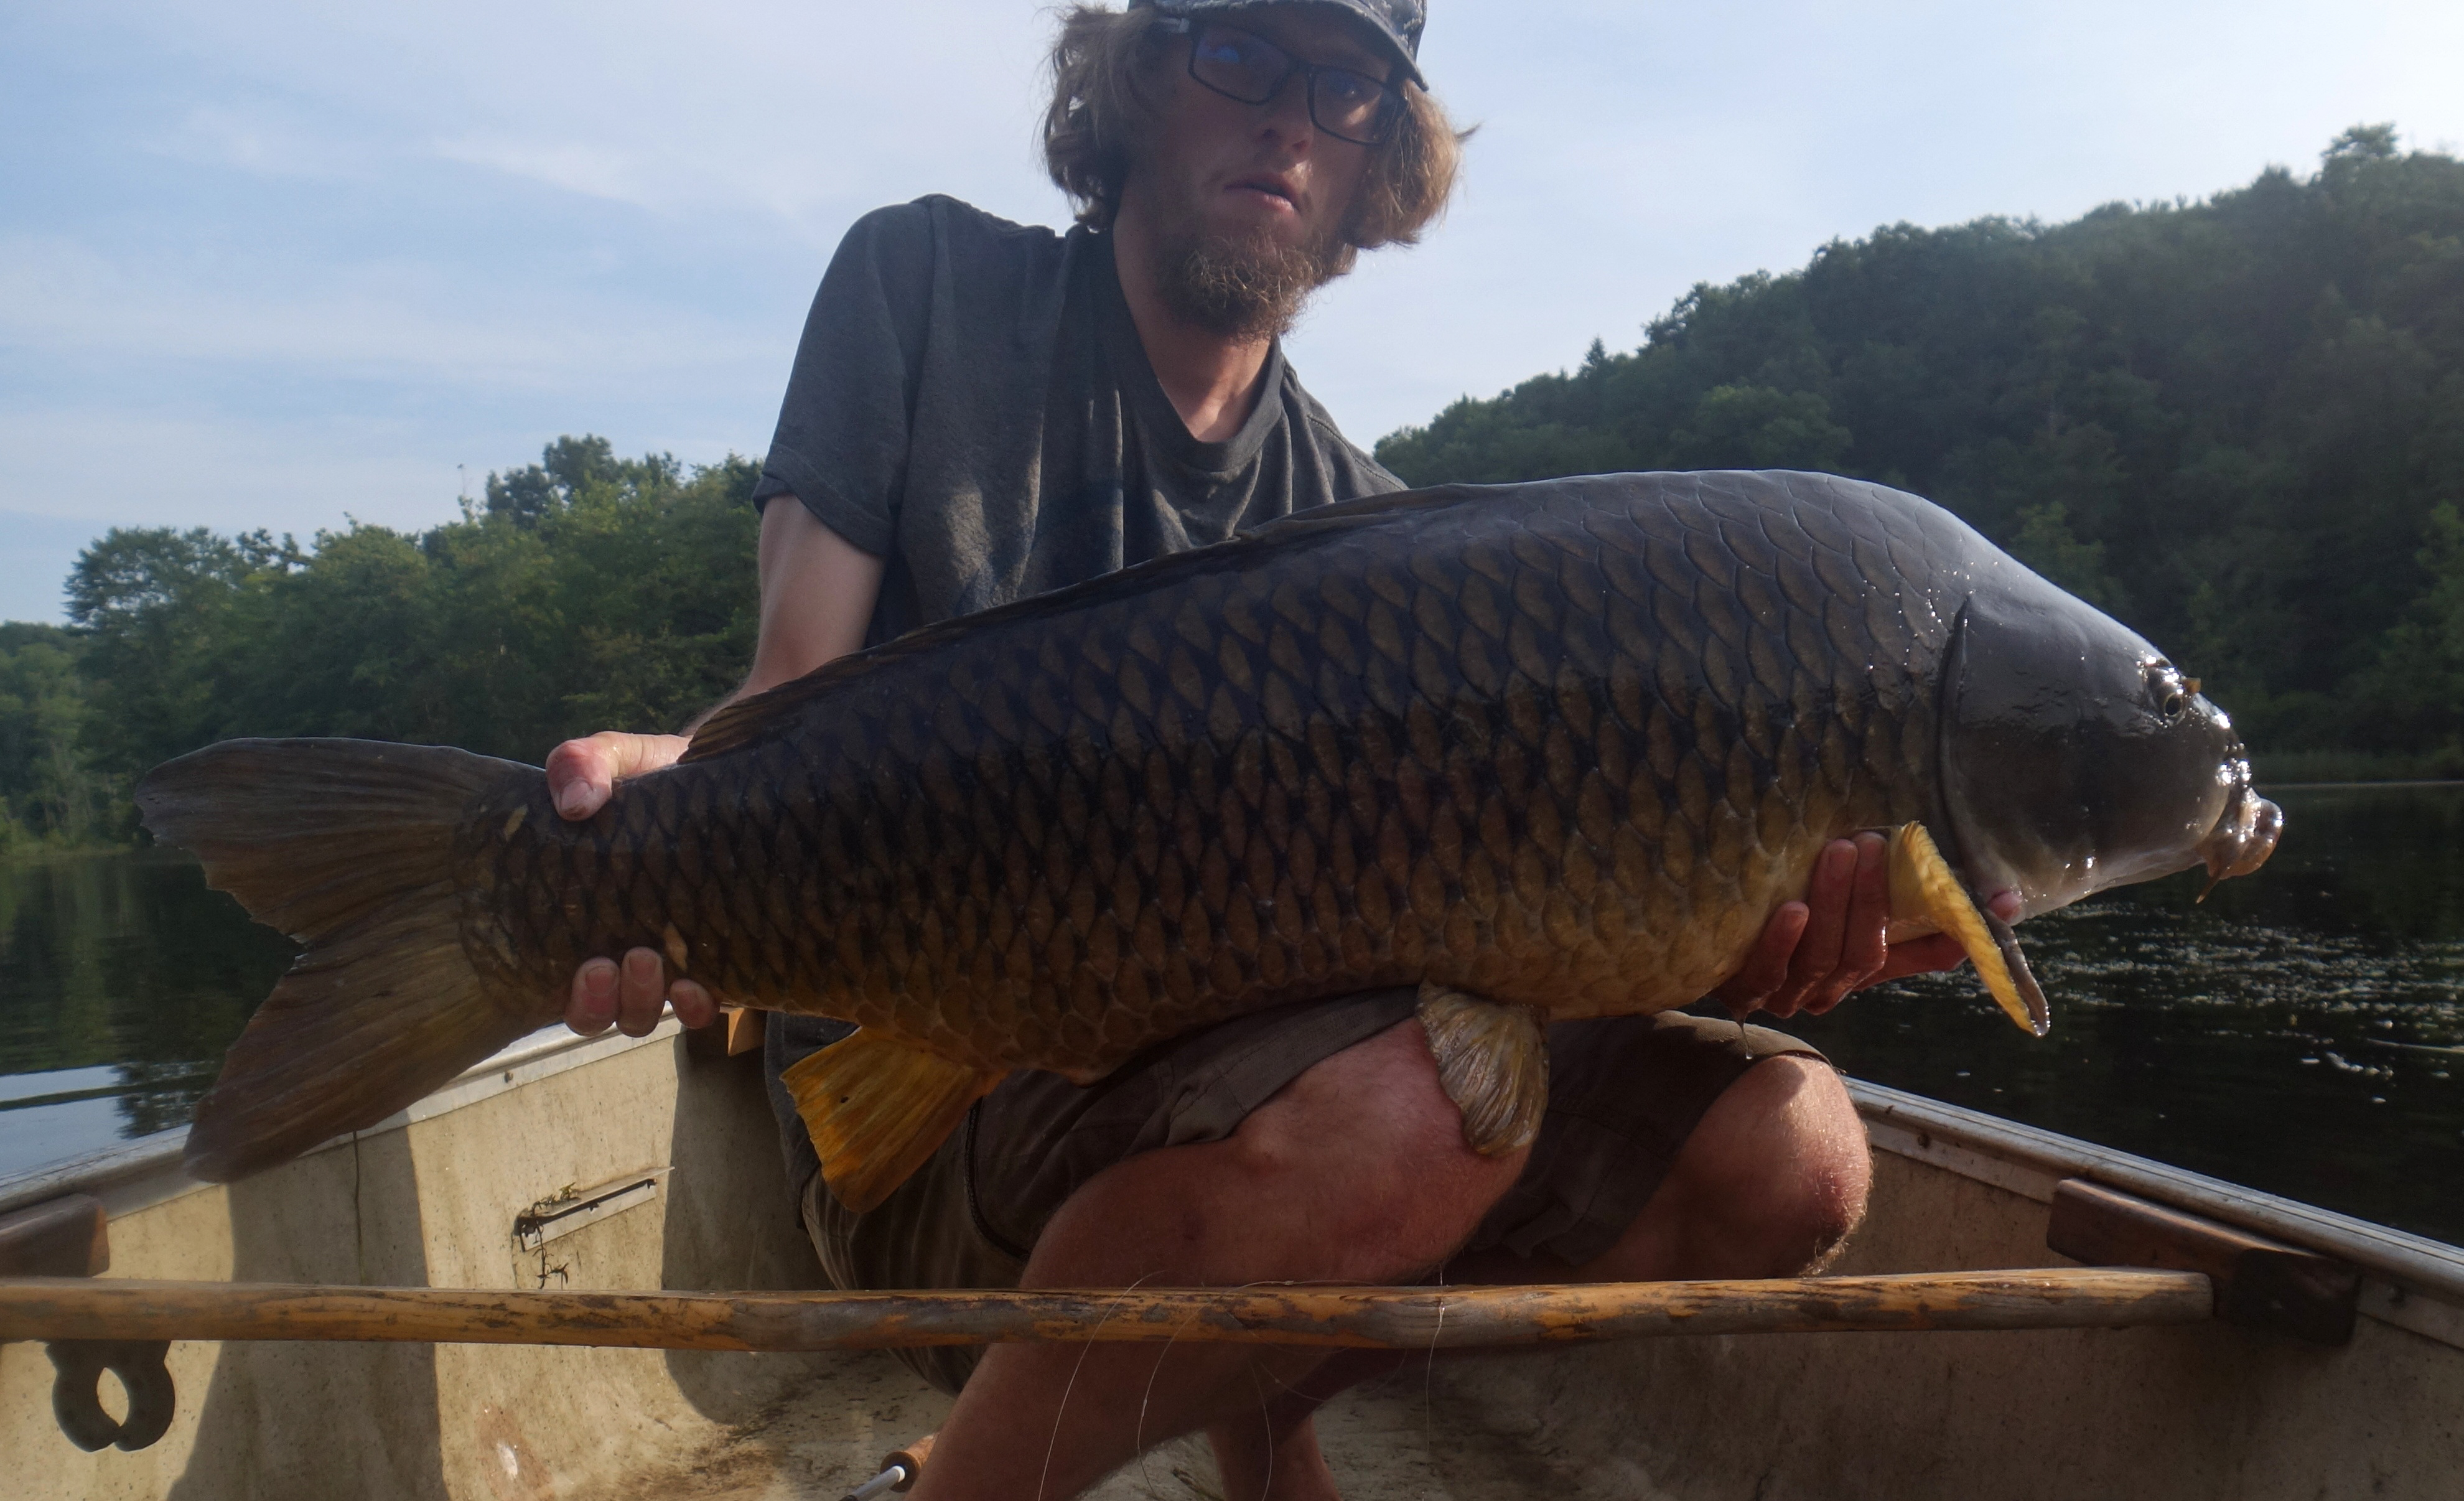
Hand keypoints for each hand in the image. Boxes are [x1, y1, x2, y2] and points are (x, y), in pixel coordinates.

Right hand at [544, 731, 717, 1036]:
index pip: (556, 980)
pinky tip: (700, 986)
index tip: (585, 963)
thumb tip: (575, 803)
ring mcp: (671, 957)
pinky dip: (699, 1006)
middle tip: (616, 960)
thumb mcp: (618, 757)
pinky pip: (703, 1005)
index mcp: (584, 914)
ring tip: (652, 960)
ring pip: (643, 1014)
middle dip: (601, 1002)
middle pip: (599, 1011)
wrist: (731, 779)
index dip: (570, 992)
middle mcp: (622, 946)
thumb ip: (582, 764)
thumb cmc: (660, 777)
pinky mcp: (718, 959)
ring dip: (643, 1003)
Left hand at [1711, 833, 2023, 1020]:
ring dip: (1833, 903)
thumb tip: (1994, 891)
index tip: (1997, 900)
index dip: (1954, 931)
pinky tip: (1790, 909)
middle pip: (1861, 952)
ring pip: (1821, 958)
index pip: (1921, 955)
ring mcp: (1785, 994)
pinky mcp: (1741, 991)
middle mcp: (1827, 988)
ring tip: (1839, 852)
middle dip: (1872, 897)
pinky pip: (1766, 972)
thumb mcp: (1840, 906)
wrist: (1701, 942)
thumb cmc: (1783, 916)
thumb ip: (1897, 899)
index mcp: (1860, 969)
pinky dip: (1781, 941)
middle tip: (1874, 842)